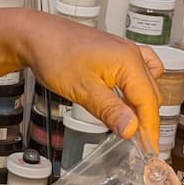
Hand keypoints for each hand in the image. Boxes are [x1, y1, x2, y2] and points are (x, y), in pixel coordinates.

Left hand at [18, 10, 163, 145]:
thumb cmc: (53, 54)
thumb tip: (131, 129)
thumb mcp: (82, 89)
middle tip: (137, 142)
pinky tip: (125, 98)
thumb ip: (109, 110)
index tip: (148, 149)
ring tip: (130, 125)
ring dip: (141, 105)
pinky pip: (136, 73)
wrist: (33, 36)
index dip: (149, 129)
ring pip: (145, 84)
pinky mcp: (113, 54)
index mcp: (129, 61)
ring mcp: (122, 52)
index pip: (149, 102)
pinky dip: (135, 89)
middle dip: (146, 120)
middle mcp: (130, 53)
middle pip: (150, 94)